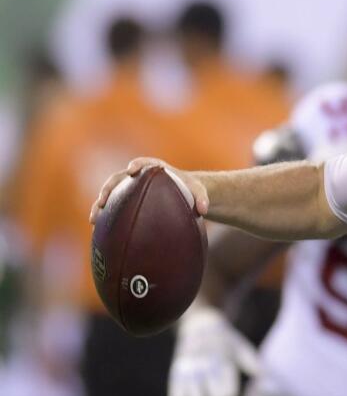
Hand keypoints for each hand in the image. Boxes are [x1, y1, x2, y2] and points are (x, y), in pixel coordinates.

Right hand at [90, 157, 208, 223]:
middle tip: (103, 200)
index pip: (144, 164)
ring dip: (100, 205)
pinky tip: (98, 231)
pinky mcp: (125, 200)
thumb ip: (202, 198)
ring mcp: (128, 188)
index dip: (137, 165)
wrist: (181, 192)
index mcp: (154, 169)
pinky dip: (105, 216)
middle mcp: (137, 177)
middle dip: (109, 188)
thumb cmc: (189, 189)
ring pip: (110, 194)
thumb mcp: (198, 192)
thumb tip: (204, 210)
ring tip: (94, 220)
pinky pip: (112, 207)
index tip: (132, 170)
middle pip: (118, 179)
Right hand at [168, 304, 259, 395]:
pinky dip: (176, 391)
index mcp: (224, 355)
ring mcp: (192, 361)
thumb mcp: (239, 346)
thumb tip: (262, 373)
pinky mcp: (179, 364)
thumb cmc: (225, 340)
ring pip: (192, 381)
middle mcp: (208, 359)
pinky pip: (176, 378)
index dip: (228, 385)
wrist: (200, 323)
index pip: (226, 372)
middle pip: (210, 379)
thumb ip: (250, 360)